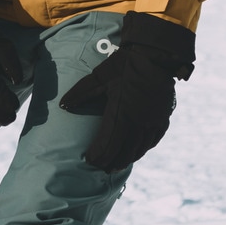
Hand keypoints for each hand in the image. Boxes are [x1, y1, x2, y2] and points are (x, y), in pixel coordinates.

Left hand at [60, 12, 195, 170]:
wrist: (156, 56)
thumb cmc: (124, 65)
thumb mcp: (99, 77)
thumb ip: (81, 93)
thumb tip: (63, 105)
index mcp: (121, 115)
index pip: (108, 145)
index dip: (98, 156)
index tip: (89, 159)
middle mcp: (138, 124)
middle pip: (124, 153)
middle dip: (111, 163)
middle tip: (102, 168)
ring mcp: (152, 123)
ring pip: (139, 149)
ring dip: (127, 159)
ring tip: (117, 165)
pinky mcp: (162, 119)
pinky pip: (152, 141)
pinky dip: (142, 149)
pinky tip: (136, 150)